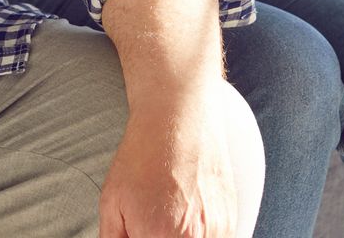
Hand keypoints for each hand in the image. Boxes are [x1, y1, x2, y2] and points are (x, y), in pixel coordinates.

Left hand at [98, 83, 258, 237]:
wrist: (179, 117)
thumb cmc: (143, 155)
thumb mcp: (112, 204)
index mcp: (160, 237)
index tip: (140, 232)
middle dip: (159, 237)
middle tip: (151, 226)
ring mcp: (218, 230)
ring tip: (168, 217)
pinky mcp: (231, 220)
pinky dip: (200, 235)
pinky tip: (185, 216)